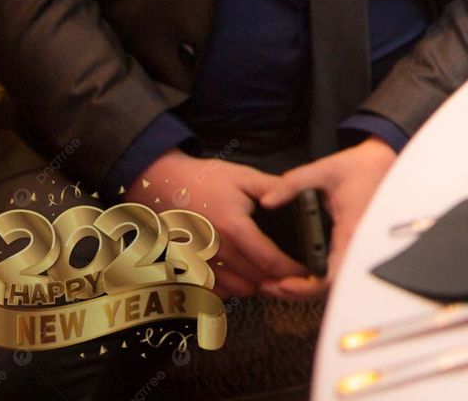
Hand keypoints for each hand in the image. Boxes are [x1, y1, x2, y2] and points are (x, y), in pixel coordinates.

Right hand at [124, 150, 306, 298]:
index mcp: (233, 227)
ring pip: (236, 289)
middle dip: (278, 279)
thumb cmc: (203, 180)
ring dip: (255, 284)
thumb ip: (274, 188)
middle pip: (255, 279)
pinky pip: (214, 291)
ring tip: (267, 272)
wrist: (160, 183)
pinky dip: (231, 287)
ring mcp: (198, 263)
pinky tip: (240, 273)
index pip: (269, 260)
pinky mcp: (185, 269)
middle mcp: (215, 250)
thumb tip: (303, 197)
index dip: (291, 270)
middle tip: (292, 272)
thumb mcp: (244, 177)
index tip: (306, 272)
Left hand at [257, 138, 396, 298]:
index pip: (329, 275)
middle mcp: (358, 245)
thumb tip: (267, 199)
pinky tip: (302, 271)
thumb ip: (293, 183)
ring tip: (280, 281)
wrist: (386, 162)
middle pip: (329, 287)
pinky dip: (319, 277)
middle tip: (271, 286)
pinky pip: (339, 270)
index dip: (305, 287)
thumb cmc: (362, 167)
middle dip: (298, 292)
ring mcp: (359, 247)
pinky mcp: (356, 245)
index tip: (283, 283)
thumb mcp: (325, 169)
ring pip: (334, 282)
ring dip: (308, 286)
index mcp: (351, 232)